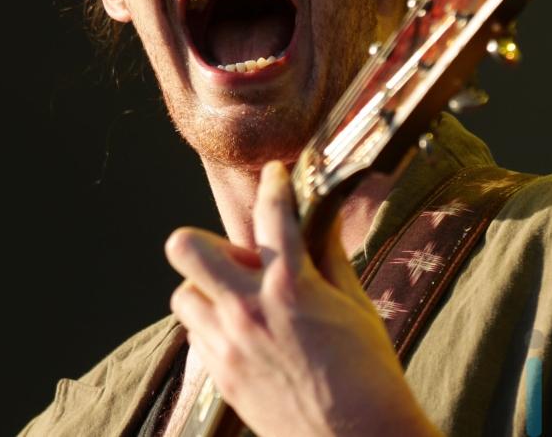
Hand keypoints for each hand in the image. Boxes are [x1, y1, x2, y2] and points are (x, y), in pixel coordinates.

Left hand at [165, 162, 440, 436]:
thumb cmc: (368, 375)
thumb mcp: (356, 306)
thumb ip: (329, 260)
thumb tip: (320, 224)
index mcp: (291, 286)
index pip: (272, 213)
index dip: (276, 183)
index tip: (276, 174)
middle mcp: (249, 310)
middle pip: (185, 248)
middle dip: (207, 243)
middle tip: (241, 259)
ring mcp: (228, 346)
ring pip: (184, 295)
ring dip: (208, 292)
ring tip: (243, 304)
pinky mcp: (220, 377)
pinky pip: (196, 337)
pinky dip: (215, 329)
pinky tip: (248, 338)